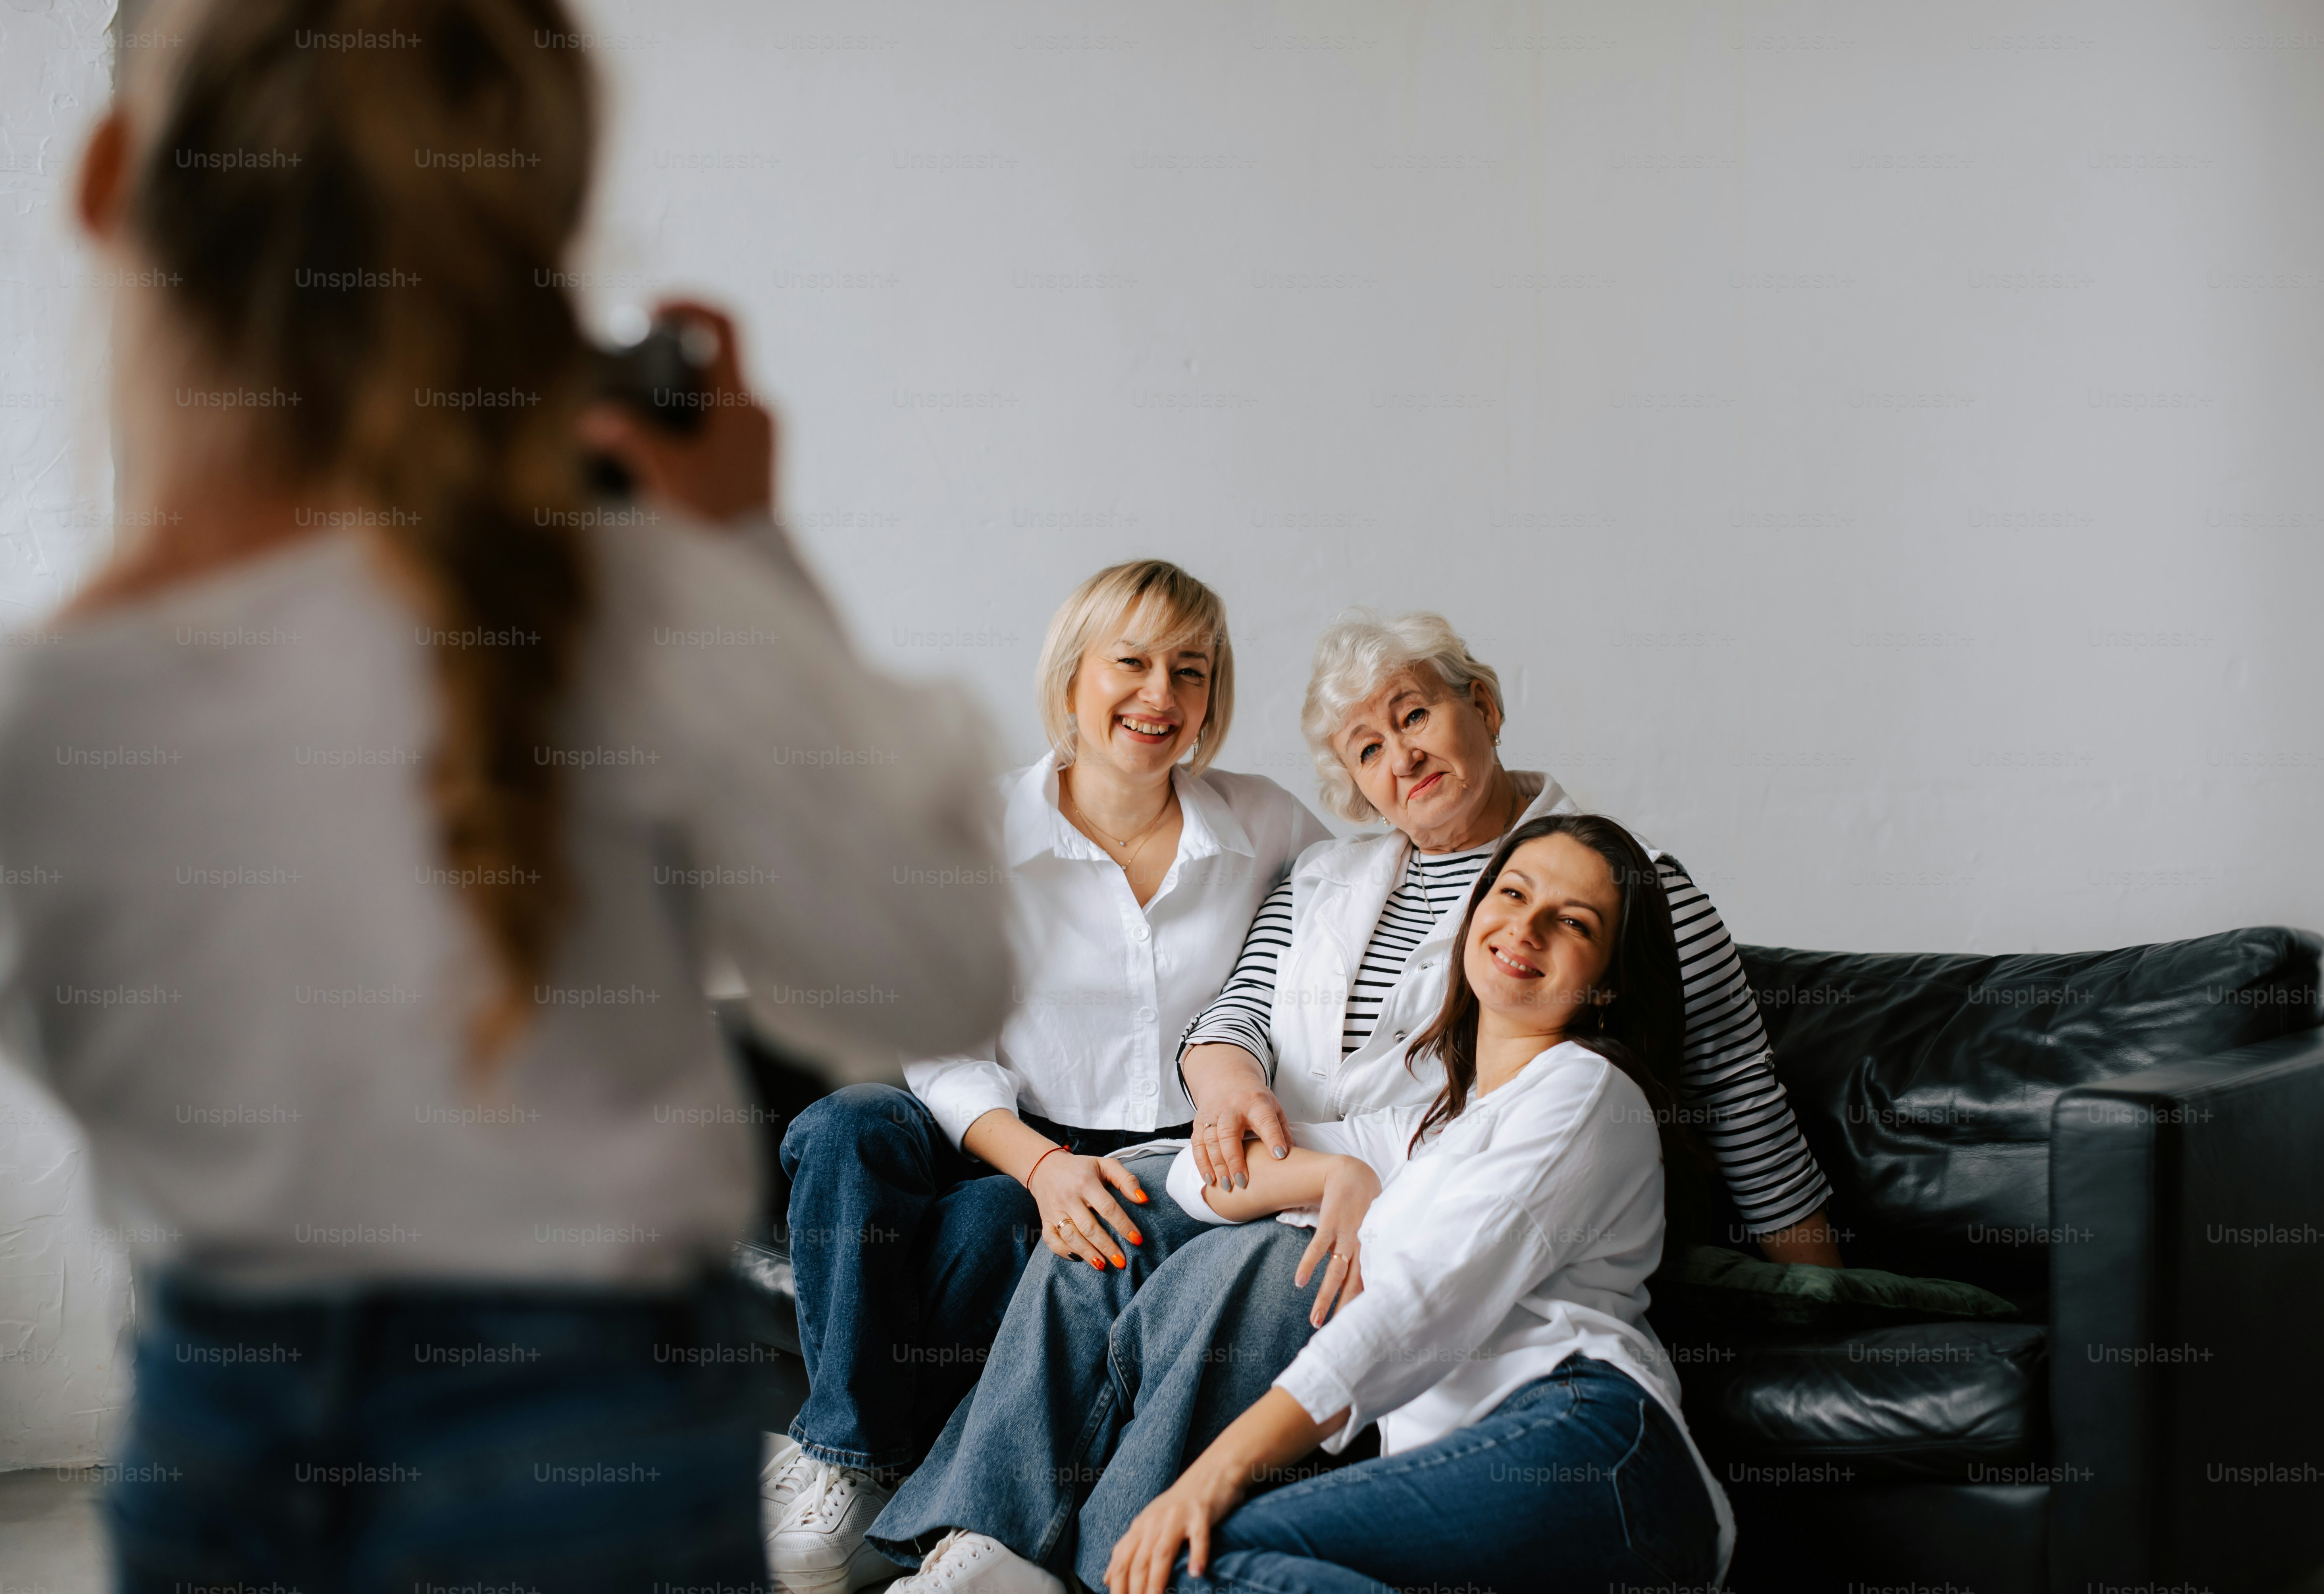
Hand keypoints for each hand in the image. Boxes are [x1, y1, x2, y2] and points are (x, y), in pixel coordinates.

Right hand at [577, 298, 775, 523]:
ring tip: (639, 416)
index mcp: (742, 403)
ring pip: (716, 394)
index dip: (686, 306)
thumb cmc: (715, 520)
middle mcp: (759, 411)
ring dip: (678, 395)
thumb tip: (593, 419)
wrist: (752, 570)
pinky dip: (691, 421)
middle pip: (712, 360)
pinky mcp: (757, 457)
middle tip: (629, 374)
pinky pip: (723, 421)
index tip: (650, 314)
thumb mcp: (664, 473)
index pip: (723, 326)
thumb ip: (628, 437)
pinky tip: (662, 445)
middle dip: (668, 360)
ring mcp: (762, 434)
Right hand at [1029, 1151, 1148, 1270]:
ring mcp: (1054, 1211)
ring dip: (1087, 1253)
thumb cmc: (1081, 1168)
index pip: (1107, 1207)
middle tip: (1122, 1262)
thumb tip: (1143, 1199)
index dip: (1123, 1225)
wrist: (1044, 1166)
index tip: (1137, 1240)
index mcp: (1086, 1182)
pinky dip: (1064, 1252)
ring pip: (1071, 1237)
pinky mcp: (1044, 1220)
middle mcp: (1068, 1198)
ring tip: (1103, 1265)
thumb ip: (1126, 1179)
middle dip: (1107, 1246)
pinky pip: (1051, 1240)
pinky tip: (1078, 1258)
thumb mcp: (1105, 1165)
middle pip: (1089, 1227)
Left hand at [1105, 1461, 1245, 1593]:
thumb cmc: (1180, 1504)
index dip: (1117, 1586)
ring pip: (1162, 1551)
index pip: (1121, 1560)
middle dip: (1134, 1589)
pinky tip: (1196, 1573)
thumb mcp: (1149, 1524)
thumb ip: (1129, 1550)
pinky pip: (1199, 1537)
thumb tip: (1107, 1578)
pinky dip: (1197, 1555)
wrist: (1211, 1471)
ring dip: (1157, 1579)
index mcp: (1141, 1525)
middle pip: (1139, 1560)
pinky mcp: (1201, 1514)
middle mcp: (1155, 1521)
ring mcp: (1178, 1516)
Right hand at [1189, 1077, 1290, 1190]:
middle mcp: (1231, 1107)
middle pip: (1228, 1133)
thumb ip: (1282, 1131)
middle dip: (1234, 1159)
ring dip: (1217, 1165)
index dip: (1272, 1137)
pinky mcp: (1199, 1122)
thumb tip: (1291, 1157)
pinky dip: (1202, 1163)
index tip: (1279, 1156)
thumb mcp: (1274, 1108)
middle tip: (1243, 1183)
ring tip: (1227, 1186)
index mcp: (1256, 1102)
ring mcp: (1213, 1114)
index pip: (1265, 1120)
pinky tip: (1210, 1179)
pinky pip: (1197, 1144)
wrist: (1226, 1079)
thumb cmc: (1255, 1101)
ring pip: (1210, 1140)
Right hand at [1295, 1157, 1378, 1325]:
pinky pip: (1319, 1248)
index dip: (1362, 1308)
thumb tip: (1368, 1279)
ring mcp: (1347, 1235)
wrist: (1354, 1173)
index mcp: (1371, 1251)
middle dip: (1343, 1312)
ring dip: (1325, 1298)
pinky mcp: (1332, 1222)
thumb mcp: (1371, 1231)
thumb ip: (1367, 1253)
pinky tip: (1299, 1281)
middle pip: (1353, 1286)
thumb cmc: (1363, 1205)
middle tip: (1333, 1337)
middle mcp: (1362, 1247)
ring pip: (1337, 1273)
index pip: (1368, 1286)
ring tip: (1315, 1320)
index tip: (1356, 1332)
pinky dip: (1308, 1265)